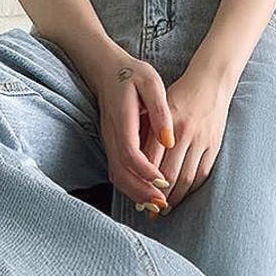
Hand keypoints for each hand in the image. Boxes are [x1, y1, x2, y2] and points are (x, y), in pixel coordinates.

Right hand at [81, 44, 175, 210]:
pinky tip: (148, 194)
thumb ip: (160, 111)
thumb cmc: (132, 74)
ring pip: (118, 177)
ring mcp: (109, 144)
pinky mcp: (112, 148)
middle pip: (121, 173)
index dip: (146, 171)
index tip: (164, 181)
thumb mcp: (150, 83)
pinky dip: (132, 188)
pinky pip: (119, 174)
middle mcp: (111, 136)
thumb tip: (169, 140)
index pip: (130, 153)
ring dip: (136, 195)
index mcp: (122, 119)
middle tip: (162, 203)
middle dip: (141, 192)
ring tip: (157, 204)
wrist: (106, 70)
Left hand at [140, 68, 233, 218]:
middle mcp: (184, 133)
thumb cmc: (179, 95)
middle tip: (151, 212)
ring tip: (166, 209)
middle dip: (159, 197)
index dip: (144, 183)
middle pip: (168, 174)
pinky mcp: (214, 145)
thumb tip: (135, 163)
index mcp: (166, 123)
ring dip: (175, 198)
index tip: (138, 198)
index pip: (152, 161)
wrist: (211, 81)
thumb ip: (147, 133)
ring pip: (186, 178)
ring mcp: (201, 140)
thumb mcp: (157, 107)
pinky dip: (191, 188)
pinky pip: (202, 173)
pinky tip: (183, 196)